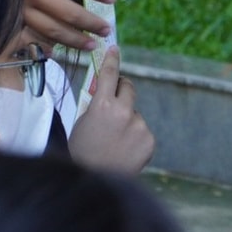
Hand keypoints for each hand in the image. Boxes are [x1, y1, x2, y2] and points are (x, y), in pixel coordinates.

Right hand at [0, 0, 115, 49]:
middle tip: (107, 29)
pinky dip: (42, 47)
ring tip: (90, 46)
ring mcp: (15, 11)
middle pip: (68, 12)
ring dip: (73, 39)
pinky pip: (27, 40)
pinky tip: (53, 53)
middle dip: (90, 23)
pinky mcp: (0, 25)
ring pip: (51, 30)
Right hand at [70, 46, 155, 174]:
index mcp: (102, 106)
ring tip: (114, 143)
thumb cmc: (82, 153)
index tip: (115, 49)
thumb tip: (105, 92)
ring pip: (134, 114)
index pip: (109, 74)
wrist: (93, 182)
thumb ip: (95, 106)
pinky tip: (124, 151)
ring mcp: (139, 126)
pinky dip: (135, 138)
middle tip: (113, 102)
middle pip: (129, 88)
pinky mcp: (149, 140)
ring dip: (127, 122)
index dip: (112, 60)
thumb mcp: (82, 124)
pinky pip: (142, 131)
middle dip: (122, 90)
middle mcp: (124, 112)